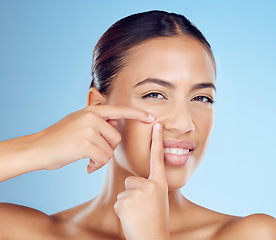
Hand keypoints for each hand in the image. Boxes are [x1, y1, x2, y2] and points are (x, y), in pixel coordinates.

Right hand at [33, 105, 153, 171]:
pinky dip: (97, 165)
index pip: (120, 109)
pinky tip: (87, 166)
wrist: (39, 148)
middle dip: (108, 148)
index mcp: (91, 110)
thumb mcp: (78, 121)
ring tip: (88, 158)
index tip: (151, 116)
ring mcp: (89, 129)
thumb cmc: (60, 138)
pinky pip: (103, 158)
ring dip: (101, 158)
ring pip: (110, 149)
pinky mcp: (85, 143)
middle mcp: (92, 117)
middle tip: (94, 153)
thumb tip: (115, 121)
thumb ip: (97, 120)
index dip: (137, 113)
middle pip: (116, 137)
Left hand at [114, 123, 169, 239]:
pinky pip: (118, 201)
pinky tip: (131, 218)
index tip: (156, 124)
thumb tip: (132, 182)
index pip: (158, 158)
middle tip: (142, 208)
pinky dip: (122, 211)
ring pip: (124, 191)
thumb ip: (149, 187)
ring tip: (138, 214)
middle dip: (132, 193)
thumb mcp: (158, 200)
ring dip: (128, 203)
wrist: (152, 239)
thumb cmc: (155, 220)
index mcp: (160, 184)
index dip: (157, 141)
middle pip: (131, 179)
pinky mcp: (125, 202)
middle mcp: (151, 185)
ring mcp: (138, 193)